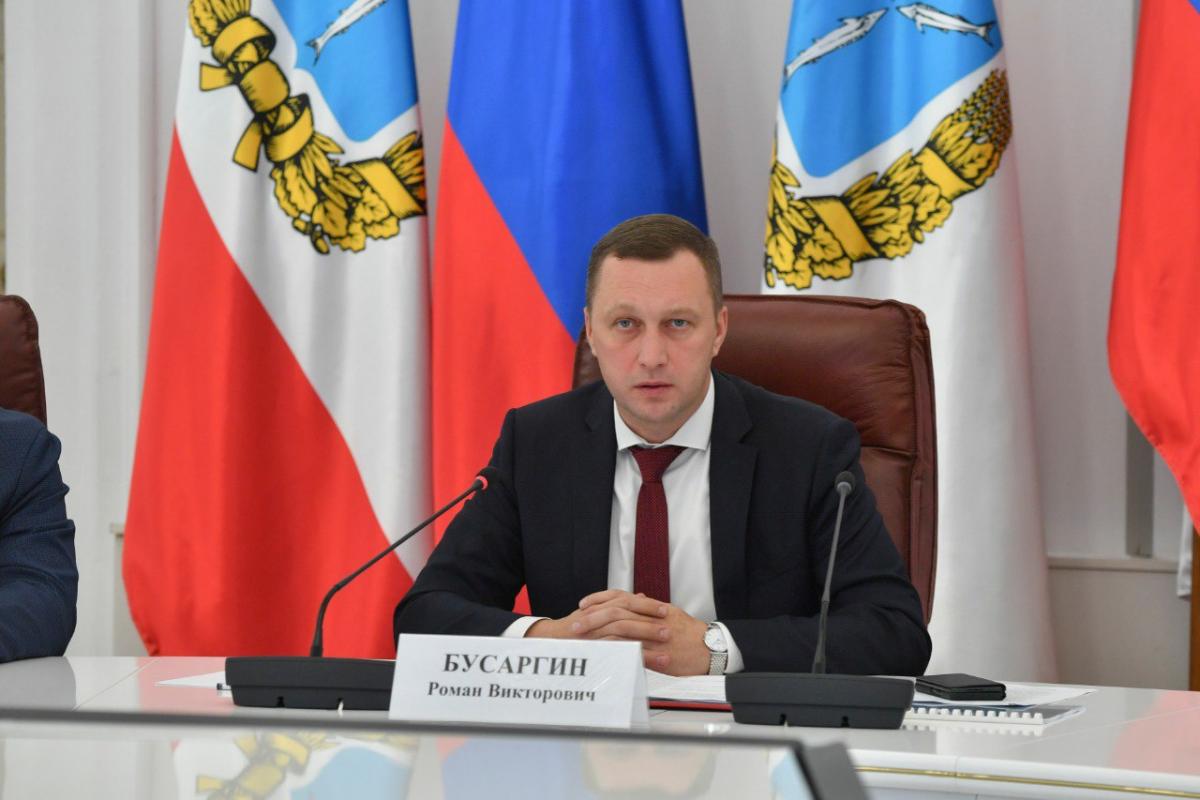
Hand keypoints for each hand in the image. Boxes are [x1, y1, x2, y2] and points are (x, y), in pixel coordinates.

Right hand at [524, 591, 664, 643]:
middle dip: (649, 620)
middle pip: (626, 613)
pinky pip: (614, 651)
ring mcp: (592, 632)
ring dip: (646, 640)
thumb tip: (641, 596)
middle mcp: (596, 616)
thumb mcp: (595, 612)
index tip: (665, 609)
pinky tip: (646, 662)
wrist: (548, 641)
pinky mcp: (591, 648)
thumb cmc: (573, 628)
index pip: (626, 601)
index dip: (646, 605)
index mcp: (600, 607)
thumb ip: (618, 604)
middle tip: (670, 626)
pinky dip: (631, 656)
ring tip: (665, 649)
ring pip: (622, 632)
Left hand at [565, 589, 710, 675]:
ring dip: (599, 636)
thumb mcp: (669, 614)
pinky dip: (616, 652)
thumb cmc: (690, 633)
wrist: (711, 648)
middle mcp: (651, 617)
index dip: (599, 600)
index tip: (583, 605)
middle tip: (575, 624)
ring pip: (621, 631)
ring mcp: (654, 636)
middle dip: (592, 618)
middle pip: (616, 612)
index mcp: (652, 607)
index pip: (620, 597)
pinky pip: (634, 652)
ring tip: (582, 641)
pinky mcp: (658, 654)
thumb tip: (635, 600)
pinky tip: (602, 656)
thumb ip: (649, 608)